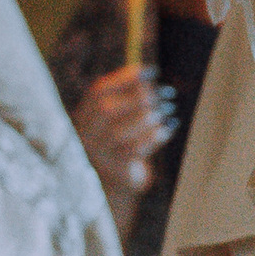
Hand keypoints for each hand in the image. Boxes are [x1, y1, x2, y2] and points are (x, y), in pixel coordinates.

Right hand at [74, 65, 174, 222]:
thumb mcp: (123, 119)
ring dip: (148, 118)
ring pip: (119, 131)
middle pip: (106, 110)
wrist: (117, 184)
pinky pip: (133, 150)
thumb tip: (151, 74)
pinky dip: (153, 137)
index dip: (124, 79)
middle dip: (139, 98)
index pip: (98, 91)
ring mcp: (97, 154)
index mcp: (85, 115)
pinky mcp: (114, 170)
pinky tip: (167, 130)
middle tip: (166, 94)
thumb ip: (131, 98)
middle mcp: (85, 134)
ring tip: (169, 111)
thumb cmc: (124, 144)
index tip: (151, 71)